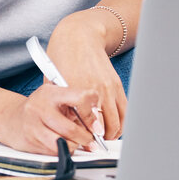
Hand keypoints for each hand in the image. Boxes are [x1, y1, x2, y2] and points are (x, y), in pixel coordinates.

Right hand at [0, 86, 103, 154]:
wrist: (10, 118)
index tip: (95, 125)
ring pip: (62, 144)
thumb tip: (96, 124)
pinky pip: (53, 152)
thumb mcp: (55, 97)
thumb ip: (75, 105)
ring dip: (74, 146)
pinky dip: (62, 151)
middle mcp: (39, 107)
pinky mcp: (29, 142)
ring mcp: (33, 126)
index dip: (91, 115)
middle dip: (85, 138)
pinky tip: (61, 145)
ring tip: (76, 143)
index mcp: (50, 93)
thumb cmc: (39, 108)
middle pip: (70, 129)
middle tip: (90, 140)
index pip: (80, 98)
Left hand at [46, 17, 127, 140]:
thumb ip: (61, 105)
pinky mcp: (118, 85)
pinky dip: (121, 123)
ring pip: (117, 122)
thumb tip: (68, 127)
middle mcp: (96, 90)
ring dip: (111, 134)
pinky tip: (112, 127)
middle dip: (98, 139)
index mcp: (77, 90)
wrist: (79, 35)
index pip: (84, 124)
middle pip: (103, 126)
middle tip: (92, 144)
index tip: (81, 143)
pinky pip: (125, 111)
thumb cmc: (62, 57)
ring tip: (102, 138)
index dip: (84, 138)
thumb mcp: (53, 83)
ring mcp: (109, 88)